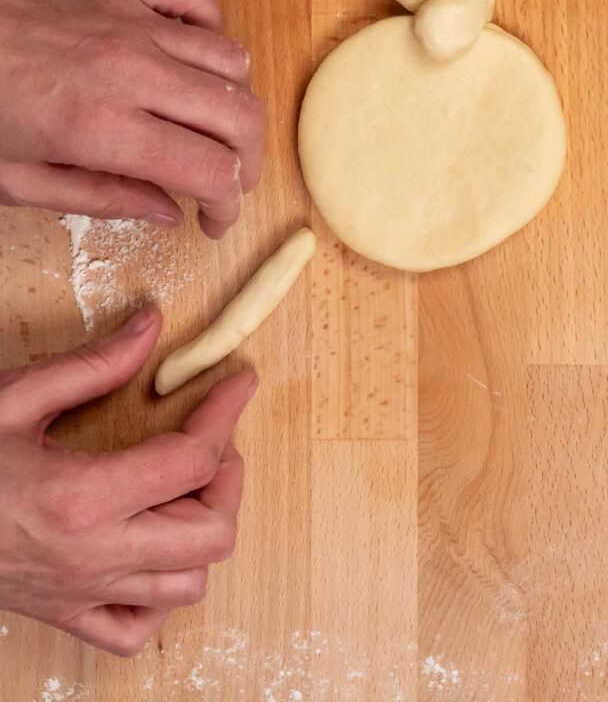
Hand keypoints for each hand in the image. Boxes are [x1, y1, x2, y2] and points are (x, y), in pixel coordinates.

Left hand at [0, 0, 265, 237]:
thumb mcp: (14, 178)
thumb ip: (101, 198)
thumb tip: (166, 210)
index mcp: (101, 128)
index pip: (210, 170)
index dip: (227, 206)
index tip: (214, 222)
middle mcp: (130, 70)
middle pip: (239, 117)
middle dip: (247, 163)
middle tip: (228, 185)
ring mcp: (129, 21)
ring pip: (231, 61)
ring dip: (236, 103)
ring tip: (213, 129)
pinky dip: (209, 27)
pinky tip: (193, 55)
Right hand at [0, 306, 256, 655]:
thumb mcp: (15, 398)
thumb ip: (92, 364)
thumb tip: (150, 328)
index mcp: (80, 497)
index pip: (192, 460)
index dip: (225, 414)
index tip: (236, 385)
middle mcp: (91, 555)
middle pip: (212, 534)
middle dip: (228, 478)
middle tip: (211, 440)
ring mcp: (81, 592)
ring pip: (189, 585)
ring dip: (205, 531)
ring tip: (184, 488)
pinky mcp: (65, 613)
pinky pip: (137, 627)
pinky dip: (162, 592)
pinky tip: (152, 548)